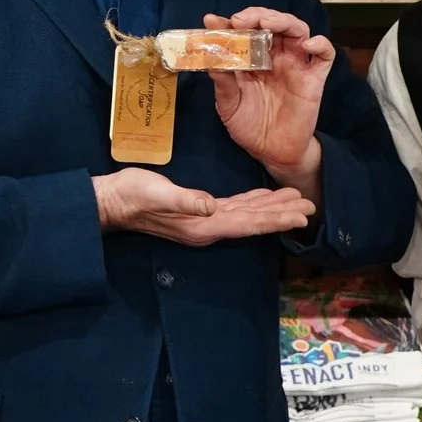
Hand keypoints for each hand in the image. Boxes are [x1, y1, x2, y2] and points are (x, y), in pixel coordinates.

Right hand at [96, 167, 313, 244]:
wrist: (111, 202)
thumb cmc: (132, 195)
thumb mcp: (157, 194)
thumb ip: (184, 201)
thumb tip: (210, 207)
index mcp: (203, 225)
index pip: (248, 223)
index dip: (276, 219)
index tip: (301, 216)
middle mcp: (208, 226)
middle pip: (253, 221)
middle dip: (282, 214)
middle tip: (310, 205)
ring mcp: (203, 221)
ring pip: (246, 215)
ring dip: (271, 208)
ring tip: (295, 199)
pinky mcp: (198, 212)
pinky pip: (234, 209)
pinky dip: (252, 202)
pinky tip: (263, 196)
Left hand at [206, 9, 333, 179]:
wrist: (272, 152)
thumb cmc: (249, 126)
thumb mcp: (228, 105)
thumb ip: (223, 81)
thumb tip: (211, 57)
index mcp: (251, 59)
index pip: (243, 32)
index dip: (229, 23)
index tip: (213, 21)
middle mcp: (274, 57)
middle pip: (272, 23)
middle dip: (256, 16)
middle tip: (240, 20)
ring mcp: (295, 65)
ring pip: (297, 30)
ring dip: (283, 21)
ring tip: (267, 24)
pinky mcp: (314, 79)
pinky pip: (324, 55)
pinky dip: (320, 44)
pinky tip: (307, 45)